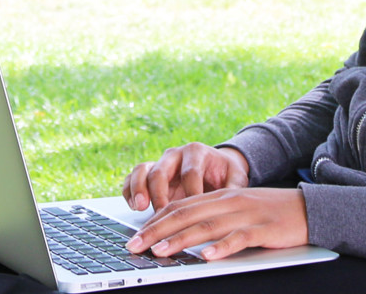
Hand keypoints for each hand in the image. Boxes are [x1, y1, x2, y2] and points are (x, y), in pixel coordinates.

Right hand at [122, 142, 249, 211]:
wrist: (218, 165)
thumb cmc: (227, 174)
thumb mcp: (236, 178)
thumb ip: (234, 189)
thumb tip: (234, 206)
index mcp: (197, 152)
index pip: (190, 173)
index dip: (189, 194)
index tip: (192, 214)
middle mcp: (175, 154)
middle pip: (161, 170)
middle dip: (159, 193)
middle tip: (160, 212)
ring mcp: (160, 162)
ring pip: (142, 170)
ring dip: (138, 188)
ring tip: (139, 207)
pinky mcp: (149, 173)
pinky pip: (132, 177)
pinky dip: (129, 190)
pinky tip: (133, 207)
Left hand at [125, 187, 308, 261]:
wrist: (307, 208)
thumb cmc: (269, 213)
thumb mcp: (236, 210)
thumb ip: (211, 218)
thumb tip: (180, 234)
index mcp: (219, 197)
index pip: (179, 207)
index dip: (155, 222)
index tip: (134, 237)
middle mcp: (228, 202)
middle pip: (186, 215)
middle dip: (157, 231)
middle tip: (135, 246)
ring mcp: (245, 214)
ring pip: (207, 225)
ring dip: (181, 239)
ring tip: (161, 251)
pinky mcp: (263, 229)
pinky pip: (240, 238)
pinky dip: (222, 247)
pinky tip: (208, 256)